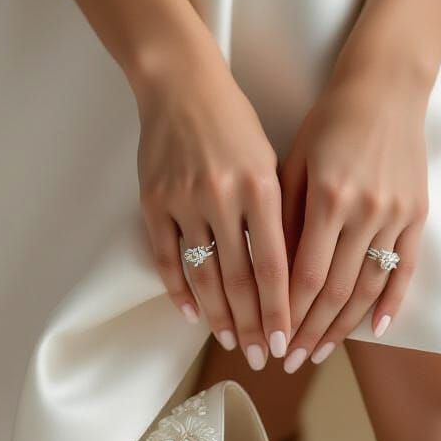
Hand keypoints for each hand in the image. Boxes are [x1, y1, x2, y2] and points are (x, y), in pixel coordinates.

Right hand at [135, 49, 289, 368]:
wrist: (179, 82)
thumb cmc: (235, 121)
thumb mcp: (270, 160)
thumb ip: (279, 214)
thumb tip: (287, 275)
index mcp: (261, 186)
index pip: (274, 266)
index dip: (280, 310)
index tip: (287, 341)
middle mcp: (223, 197)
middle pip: (240, 280)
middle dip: (253, 326)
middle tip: (263, 358)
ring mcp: (184, 201)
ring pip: (204, 276)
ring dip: (219, 317)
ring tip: (232, 343)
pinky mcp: (153, 202)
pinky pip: (167, 258)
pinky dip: (180, 291)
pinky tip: (192, 315)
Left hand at [279, 64, 428, 372]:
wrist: (386, 87)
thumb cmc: (328, 123)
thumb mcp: (294, 164)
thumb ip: (285, 220)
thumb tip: (269, 279)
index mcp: (327, 198)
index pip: (303, 276)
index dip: (287, 316)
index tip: (272, 342)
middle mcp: (365, 211)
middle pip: (333, 291)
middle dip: (309, 332)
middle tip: (291, 361)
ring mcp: (396, 216)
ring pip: (368, 288)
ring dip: (343, 327)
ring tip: (322, 353)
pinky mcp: (418, 215)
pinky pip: (406, 270)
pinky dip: (390, 304)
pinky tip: (374, 331)